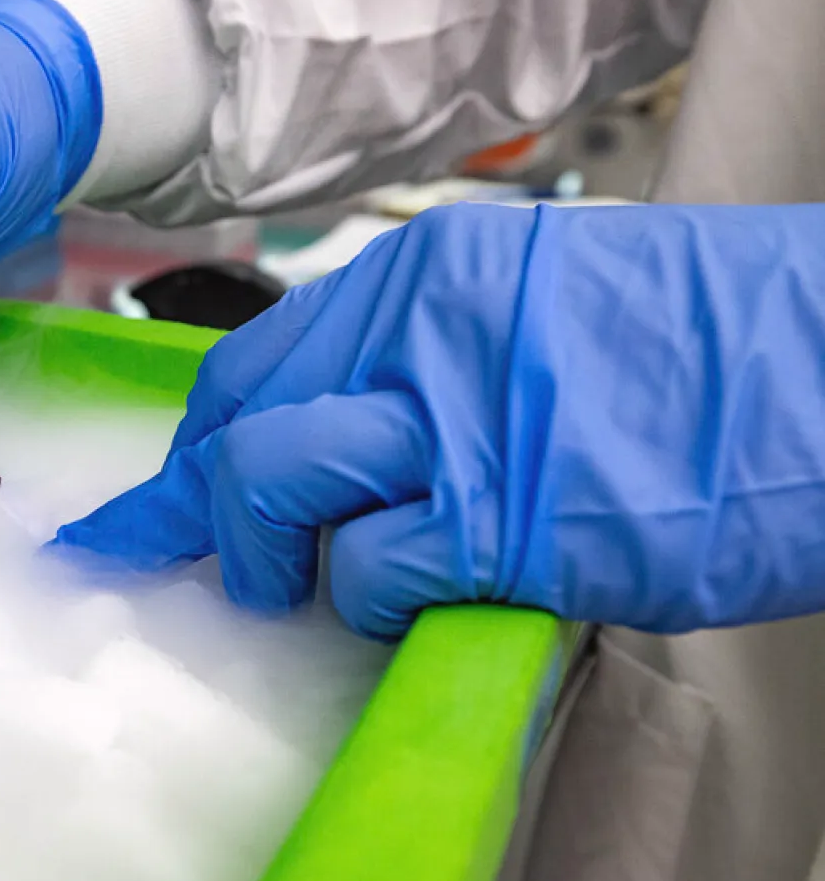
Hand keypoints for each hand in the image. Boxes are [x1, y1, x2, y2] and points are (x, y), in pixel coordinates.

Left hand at [54, 203, 824, 639]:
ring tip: (302, 584)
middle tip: (169, 556)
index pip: (259, 362)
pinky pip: (365, 571)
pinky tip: (414, 601)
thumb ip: (435, 364)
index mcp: (431, 277)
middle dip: (187, 506)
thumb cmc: (724, 360)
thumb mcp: (549, 313)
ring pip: (268, 484)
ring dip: (266, 555)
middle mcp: (421, 331)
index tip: (156, 493)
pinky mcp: (497, 520)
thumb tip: (346, 440)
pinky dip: (367, 603)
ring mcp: (454, 421)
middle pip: (239, 420)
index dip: (198, 442)